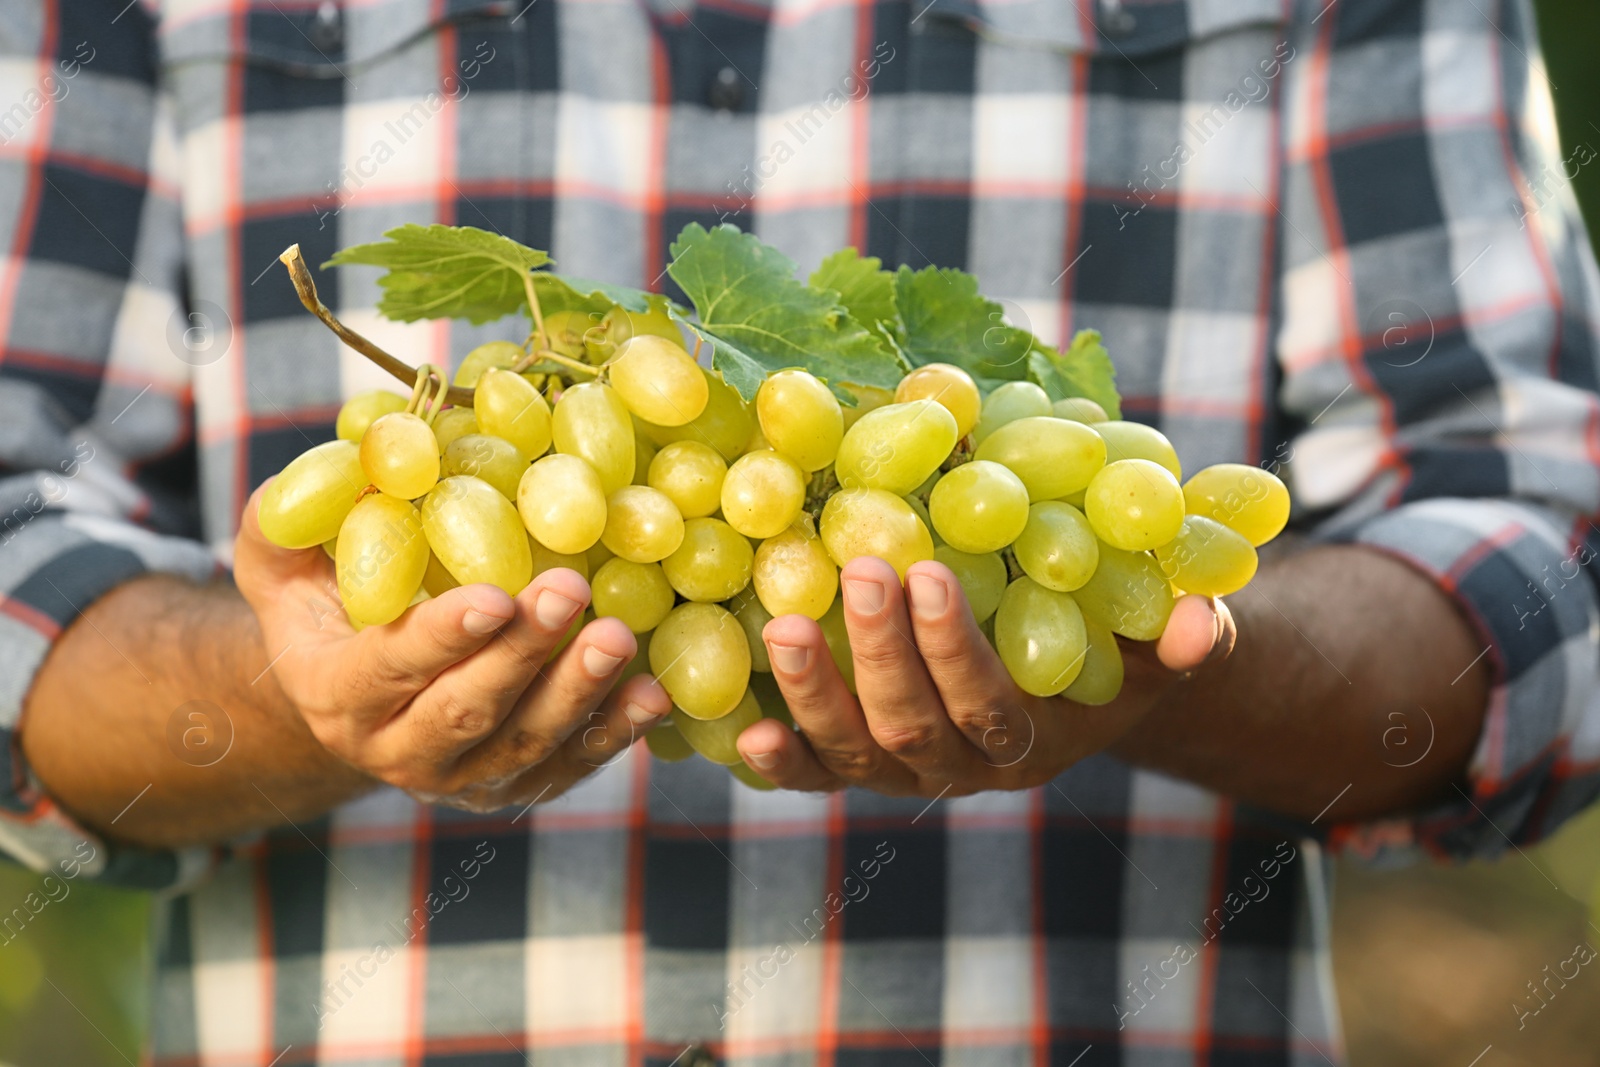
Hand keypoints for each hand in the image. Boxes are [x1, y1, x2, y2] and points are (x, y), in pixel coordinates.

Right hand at [234, 485, 669, 811]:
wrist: (359, 692)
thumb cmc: (328, 601)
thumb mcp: (285, 558)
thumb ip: (294, 515)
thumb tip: (353, 455)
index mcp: (336, 693)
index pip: (389, 669)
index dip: (442, 638)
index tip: (495, 596)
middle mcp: (395, 750)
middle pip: (466, 711)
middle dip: (522, 655)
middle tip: (571, 592)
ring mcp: (461, 777)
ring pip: (524, 745)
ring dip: (578, 694)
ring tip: (619, 637)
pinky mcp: (516, 785)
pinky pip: (570, 765)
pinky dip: (615, 732)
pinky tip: (654, 692)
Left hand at [736, 556, 1234, 795]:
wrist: (1066, 693)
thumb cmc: (1108, 650)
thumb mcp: (1148, 643)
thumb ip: (1176, 636)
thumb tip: (1197, 621)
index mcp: (1032, 740)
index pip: (991, 706)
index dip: (956, 650)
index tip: (930, 572)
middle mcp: (963, 769)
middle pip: (913, 726)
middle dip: (879, 651)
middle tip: (858, 568)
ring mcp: (904, 772)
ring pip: (852, 754)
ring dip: (814, 692)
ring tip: (780, 623)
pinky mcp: (857, 767)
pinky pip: (815, 775)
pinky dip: (780, 758)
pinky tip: (744, 725)